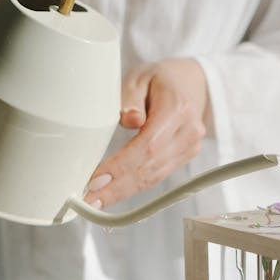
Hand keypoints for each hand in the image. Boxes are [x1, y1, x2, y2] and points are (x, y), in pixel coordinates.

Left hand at [85, 58, 208, 206]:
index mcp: (178, 108)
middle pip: (149, 167)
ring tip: (94, 202)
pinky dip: (132, 188)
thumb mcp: (139, 77)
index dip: (121, 167)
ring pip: (153, 178)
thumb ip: (130, 98)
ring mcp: (189, 149)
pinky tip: (111, 195)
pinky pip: (155, 177)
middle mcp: (189, 133)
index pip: (147, 145)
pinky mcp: (184, 159)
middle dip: (117, 187)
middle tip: (89, 199)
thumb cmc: (160, 80)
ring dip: (122, 192)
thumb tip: (128, 120)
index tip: (96, 180)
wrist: (190, 84)